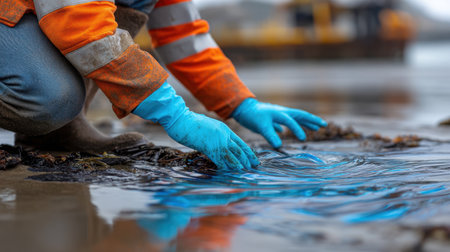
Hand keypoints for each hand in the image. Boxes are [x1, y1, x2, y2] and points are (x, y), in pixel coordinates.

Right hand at [133, 82, 257, 169]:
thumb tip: (220, 143)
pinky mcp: (209, 147)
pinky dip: (226, 167)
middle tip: (253, 169)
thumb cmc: (191, 123)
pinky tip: (230, 173)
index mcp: (225, 129)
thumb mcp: (209, 126)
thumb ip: (217, 134)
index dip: (248, 152)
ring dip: (239, 166)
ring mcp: (217, 141)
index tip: (254, 159)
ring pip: (232, 156)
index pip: (240, 143)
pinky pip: (220, 160)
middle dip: (247, 161)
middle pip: (239, 150)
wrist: (181, 119)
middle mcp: (224, 135)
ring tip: (245, 173)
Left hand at [232, 98, 326, 147]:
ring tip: (317, 128)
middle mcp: (282, 112)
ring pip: (296, 118)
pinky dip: (294, 125)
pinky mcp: (275, 118)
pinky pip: (288, 121)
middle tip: (324, 125)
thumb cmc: (252, 116)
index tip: (302, 139)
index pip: (292, 121)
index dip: (298, 129)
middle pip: (301, 115)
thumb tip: (279, 146)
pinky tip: (294, 131)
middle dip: (312, 120)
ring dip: (307, 122)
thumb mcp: (260, 126)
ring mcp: (280, 114)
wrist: (243, 109)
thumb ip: (270, 135)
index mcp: (280, 113)